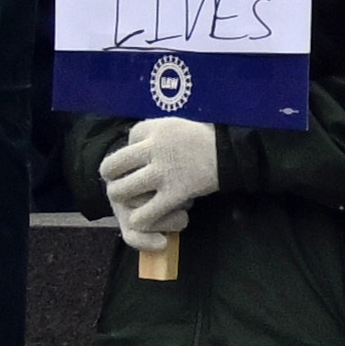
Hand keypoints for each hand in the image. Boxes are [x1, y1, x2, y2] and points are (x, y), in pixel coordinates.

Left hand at [99, 117, 217, 244]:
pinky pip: (143, 214)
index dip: (130, 154)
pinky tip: (147, 217)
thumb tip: (127, 150)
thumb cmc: (202, 138)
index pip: (125, 143)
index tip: (144, 159)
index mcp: (156, 128)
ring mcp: (164, 172)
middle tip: (123, 184)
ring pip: (121, 192)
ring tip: (134, 200)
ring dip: (123, 200)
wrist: (233, 152)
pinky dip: (141, 220)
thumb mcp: (174, 125)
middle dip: (112, 178)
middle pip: (111, 168)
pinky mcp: (175, 193)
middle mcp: (155, 148)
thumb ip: (150, 135)